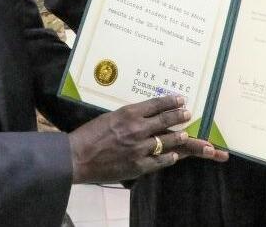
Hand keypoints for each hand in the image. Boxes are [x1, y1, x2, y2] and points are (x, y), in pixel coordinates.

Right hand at [67, 95, 226, 184]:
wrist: (77, 157)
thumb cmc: (89, 135)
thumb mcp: (109, 118)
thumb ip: (127, 117)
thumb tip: (142, 117)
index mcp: (128, 114)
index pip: (156, 104)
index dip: (171, 102)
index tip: (180, 100)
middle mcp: (137, 129)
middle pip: (166, 120)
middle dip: (179, 116)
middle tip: (188, 114)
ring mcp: (140, 148)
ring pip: (168, 141)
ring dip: (180, 137)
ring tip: (187, 134)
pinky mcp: (138, 166)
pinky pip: (161, 161)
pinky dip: (169, 157)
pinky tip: (175, 156)